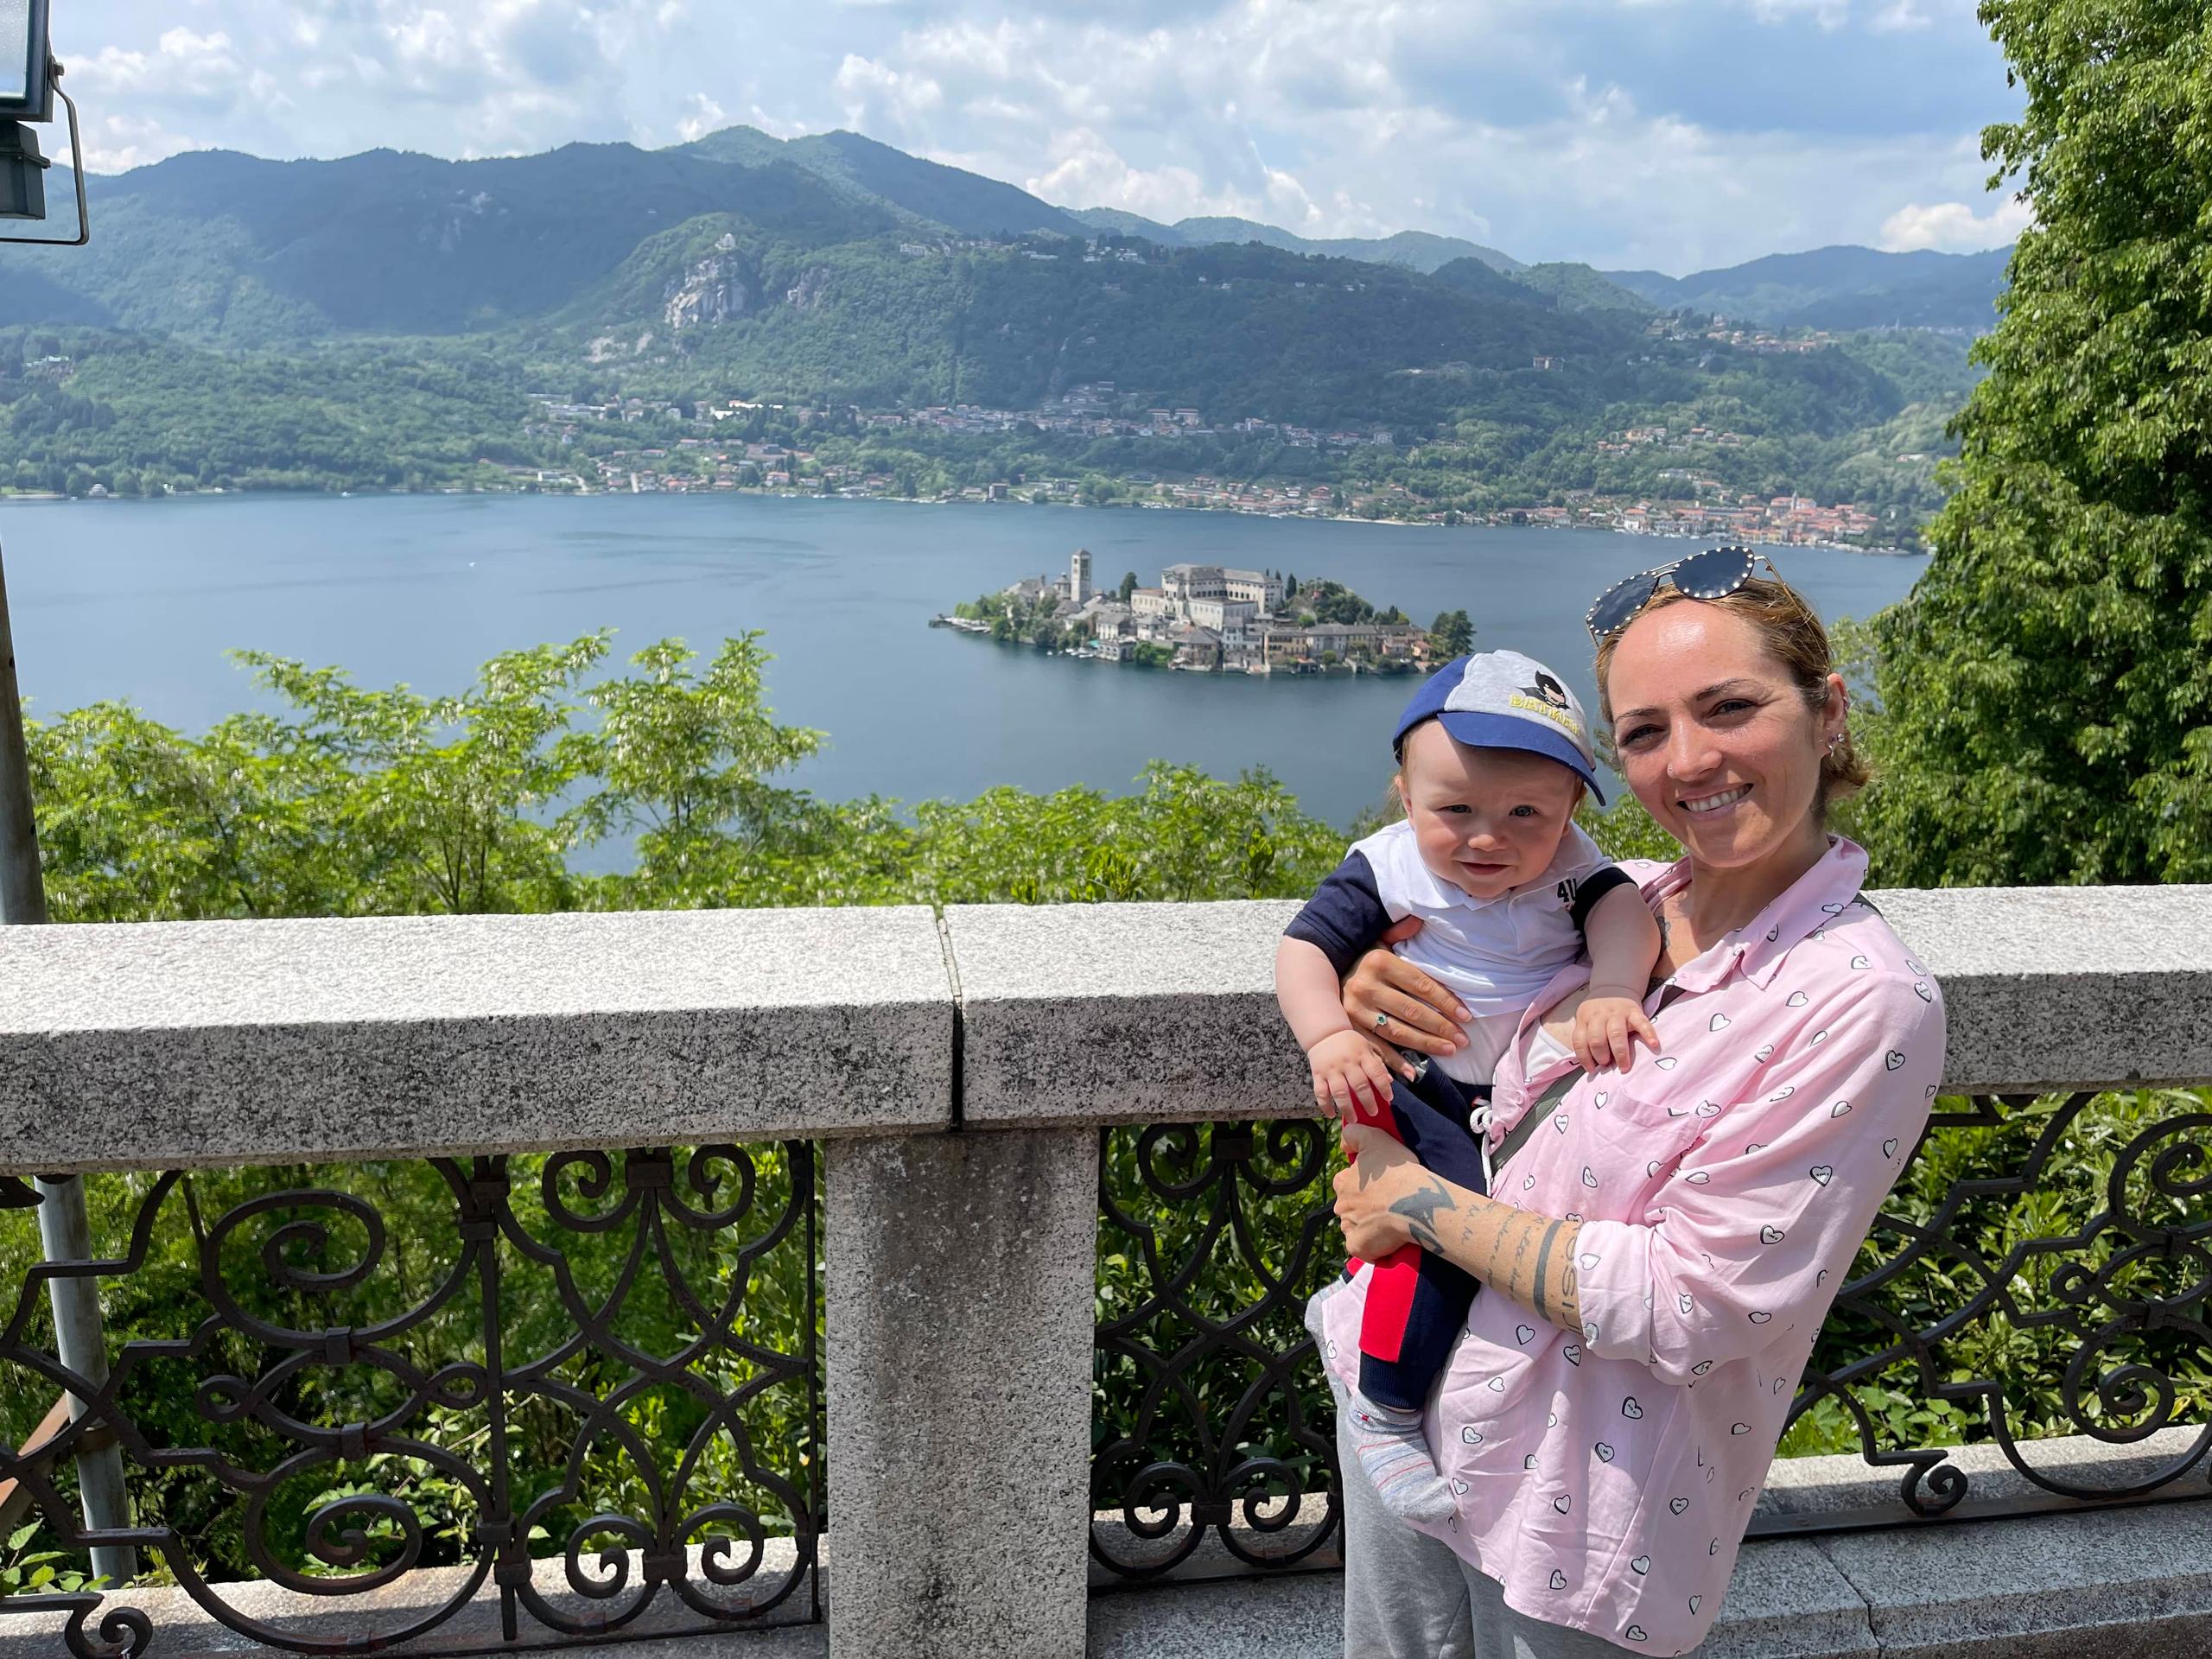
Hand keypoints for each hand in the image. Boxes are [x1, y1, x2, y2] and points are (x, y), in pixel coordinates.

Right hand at [1307, 1029, 1399, 1122]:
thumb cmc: (1350, 1043)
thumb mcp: (1367, 1047)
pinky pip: (1320, 1093)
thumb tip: (1390, 1081)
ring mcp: (1331, 1069)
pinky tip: (1331, 1115)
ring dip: (1347, 1108)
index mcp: (1362, 1055)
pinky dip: (1325, 1105)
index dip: (1384, 1087)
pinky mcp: (1318, 1074)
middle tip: (1373, 1113)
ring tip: (1354, 1119)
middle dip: (1368, 1101)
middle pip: (1359, 1085)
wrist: (1325, 1032)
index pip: (1376, 1072)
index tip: (1389, 1099)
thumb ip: (1378, 1064)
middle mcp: (1347, 1063)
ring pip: (1340, 1092)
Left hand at [1333, 1125, 1419, 1257]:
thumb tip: (1342, 1145)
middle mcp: (1342, 1206)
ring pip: (1354, 1228)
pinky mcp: (1359, 1247)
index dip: (1359, 1184)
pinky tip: (1386, 1239)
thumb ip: (1353, 1135)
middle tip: (1386, 1205)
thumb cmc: (1398, 1171)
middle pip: (1348, 1207)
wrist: (1416, 1202)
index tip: (1378, 1187)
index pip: (1343, 1182)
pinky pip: (1361, 1248)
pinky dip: (1371, 1246)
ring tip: (1390, 1222)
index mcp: (1343, 1182)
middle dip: (1362, 1207)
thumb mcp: (1375, 1139)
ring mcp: (1349, 1228)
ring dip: (1367, 1226)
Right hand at [1341, 918, 1469, 1076]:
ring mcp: (1355, 1009)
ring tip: (1449, 1050)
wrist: (1319, 974)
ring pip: (1398, 1031)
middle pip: (1412, 1011)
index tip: (1466, 1016)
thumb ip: (1399, 933)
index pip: (1421, 985)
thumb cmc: (1362, 960)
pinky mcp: (1349, 1027)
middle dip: (1442, 1027)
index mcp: (1379, 961)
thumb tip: (1418, 921)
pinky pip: (1376, 1048)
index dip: (1446, 1001)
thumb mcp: (1378, 941)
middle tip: (1463, 1039)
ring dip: (1426, 1044)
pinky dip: (1395, 1062)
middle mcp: (1366, 985)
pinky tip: (1414, 1072)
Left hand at [1571, 992, 1660, 1072]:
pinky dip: (1648, 1034)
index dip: (1585, 1058)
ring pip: (1616, 1034)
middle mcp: (1599, 1016)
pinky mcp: (1634, 1011)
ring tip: (1624, 1066)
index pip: (1580, 1041)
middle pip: (1597, 1039)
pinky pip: (1642, 1023)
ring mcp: (1617, 1013)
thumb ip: (1587, 1038)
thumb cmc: (1599, 1013)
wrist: (1614, 987)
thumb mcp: (1587, 1020)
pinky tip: (1654, 1045)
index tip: (1592, 1070)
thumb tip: (1593, 1067)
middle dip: (1601, 1056)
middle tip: (1607, 1065)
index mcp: (1584, 1019)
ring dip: (1619, 1053)